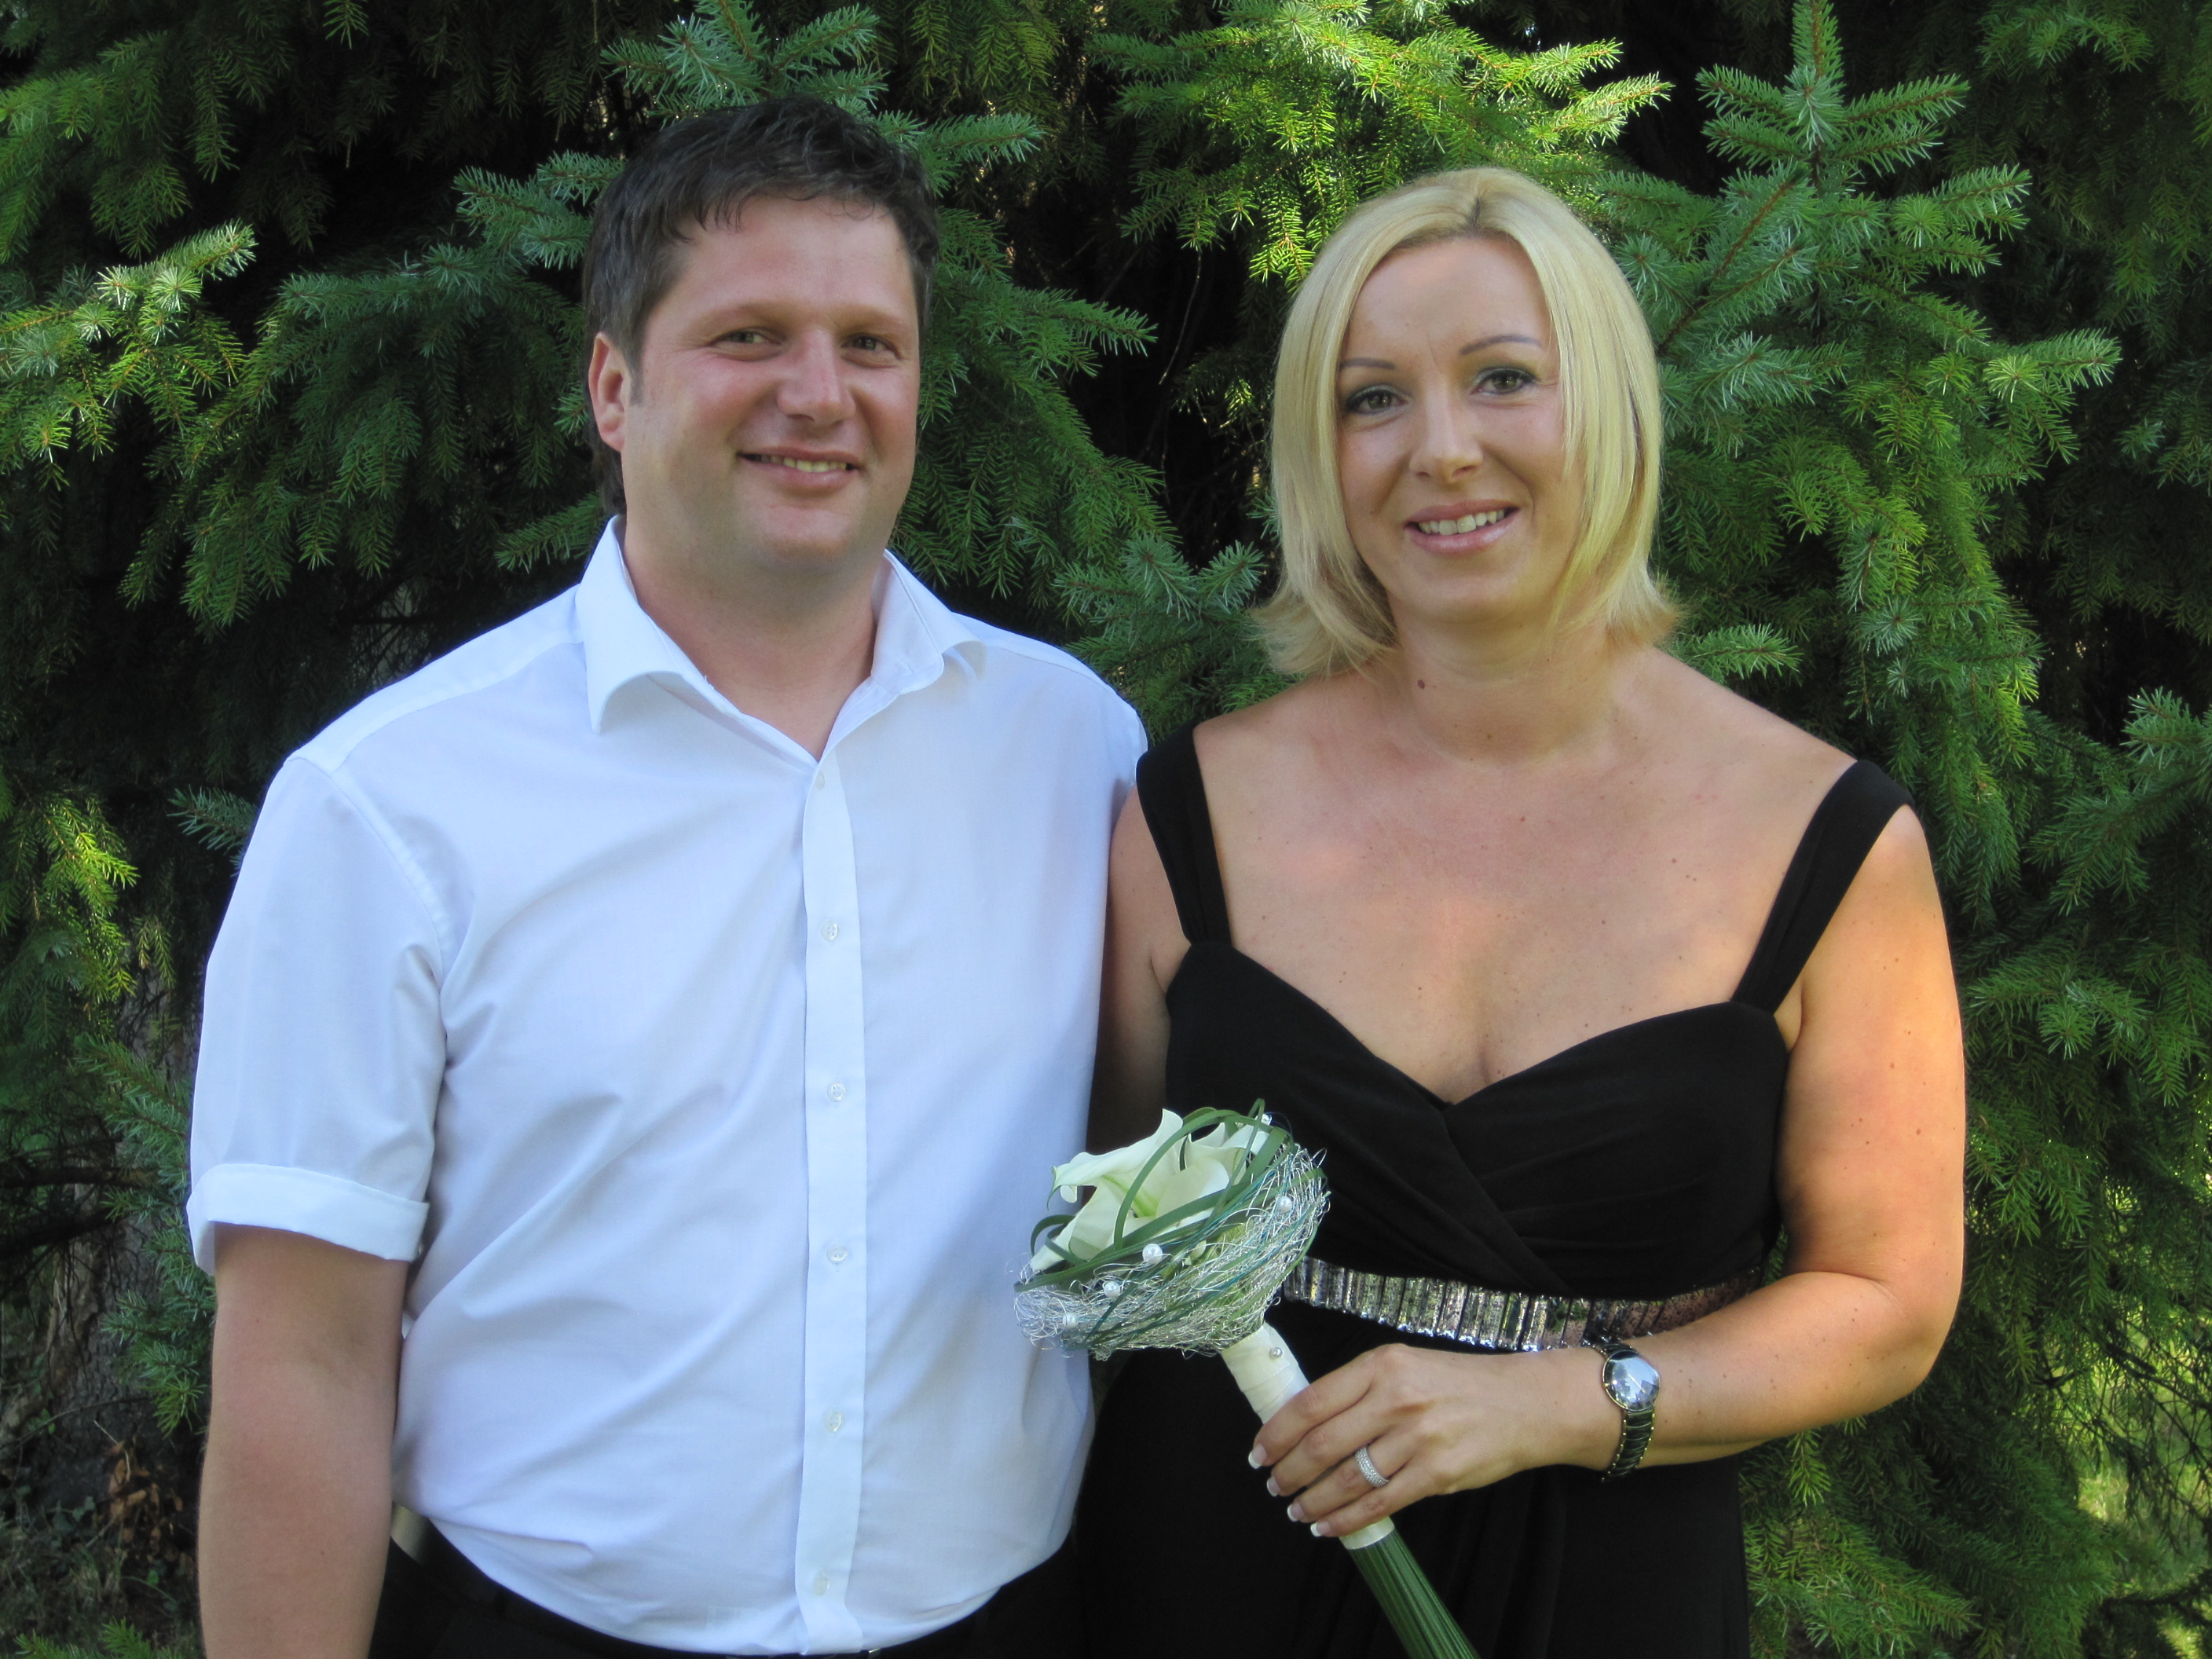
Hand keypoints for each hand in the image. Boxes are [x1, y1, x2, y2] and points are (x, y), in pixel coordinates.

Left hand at [1249, 1343, 1615, 1537]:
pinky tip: (1328, 1526)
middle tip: (1272, 1484)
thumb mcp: (1405, 1366)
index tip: (1258, 1449)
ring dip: (1313, 1500)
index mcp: (1382, 1365)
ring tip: (1296, 1509)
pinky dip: (1347, 1520)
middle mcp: (1397, 1399)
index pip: (1312, 1401)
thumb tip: (1303, 1421)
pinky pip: (1380, 1505)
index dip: (1278, 1431)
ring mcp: (1418, 1439)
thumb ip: (1359, 1389)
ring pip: (1348, 1479)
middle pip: (1323, 1443)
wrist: (1524, 1403)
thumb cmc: (1457, 1384)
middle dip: (1289, 1470)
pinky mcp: (1438, 1474)